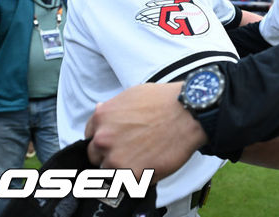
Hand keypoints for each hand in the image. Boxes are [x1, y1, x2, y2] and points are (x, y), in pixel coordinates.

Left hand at [85, 82, 207, 182]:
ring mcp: (116, 159)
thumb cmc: (164, 100)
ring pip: (111, 172)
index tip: (117, 142)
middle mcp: (103, 139)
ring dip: (125, 168)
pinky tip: (154, 162)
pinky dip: (140, 177)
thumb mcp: (132, 95)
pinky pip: (129, 182)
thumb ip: (111, 108)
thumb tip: (99, 111)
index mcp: (101, 118)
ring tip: (146, 156)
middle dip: (112, 155)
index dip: (105, 140)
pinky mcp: (132, 175)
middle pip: (97, 156)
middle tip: (134, 149)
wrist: (188, 113)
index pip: (90, 138)